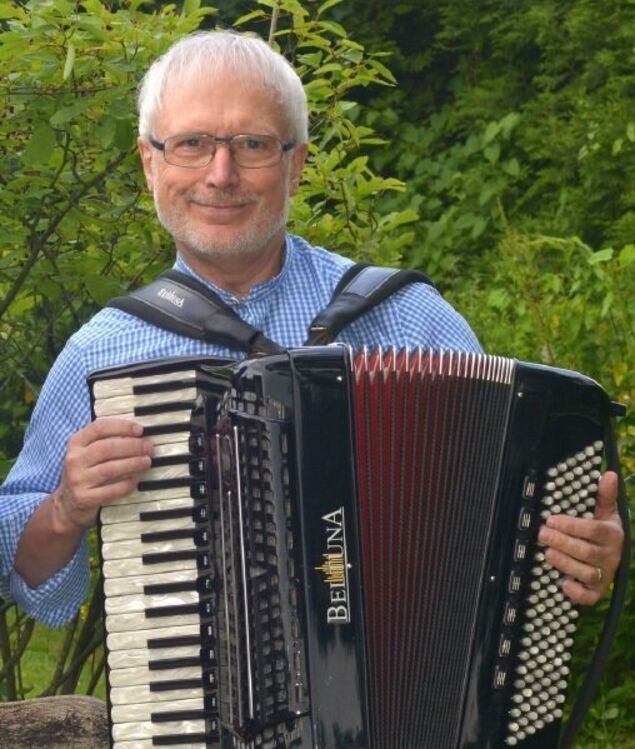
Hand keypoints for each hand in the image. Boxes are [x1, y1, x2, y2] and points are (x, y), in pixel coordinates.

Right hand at [51, 417, 153, 533]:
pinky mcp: (84, 498)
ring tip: (147, 461)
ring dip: (133, 464)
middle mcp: (74, 459)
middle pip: (107, 448)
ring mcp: (77, 479)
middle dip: (132, 446)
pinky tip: (137, 479)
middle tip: (149, 447)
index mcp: (76, 442)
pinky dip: (128, 483)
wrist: (67, 503)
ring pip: (110, 468)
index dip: (122, 427)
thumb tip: (139, 434)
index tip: (140, 430)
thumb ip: (107, 440)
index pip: (100, 427)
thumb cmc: (86, 472)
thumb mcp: (88, 452)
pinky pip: (112, 490)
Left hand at [538, 471, 623, 604]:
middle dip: (563, 543)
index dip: (572, 525)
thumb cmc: (602, 530)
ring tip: (546, 553)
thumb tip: (609, 474)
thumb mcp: (605, 511)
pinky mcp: (597, 591)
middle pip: (587, 551)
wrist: (612, 554)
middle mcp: (611, 556)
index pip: (593, 530)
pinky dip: (577, 593)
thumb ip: (605, 495)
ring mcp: (604, 574)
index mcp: (612, 534)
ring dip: (565, 563)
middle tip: (542, 534)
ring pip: (586, 572)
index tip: (551, 519)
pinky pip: (590, 597)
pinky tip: (563, 583)